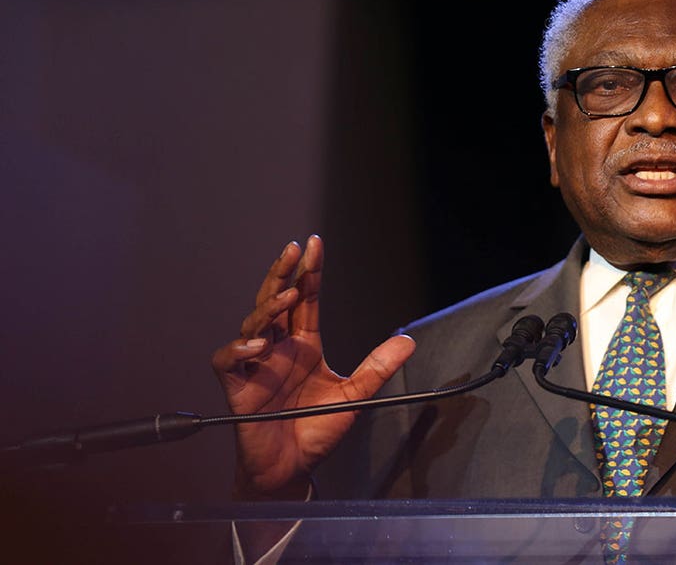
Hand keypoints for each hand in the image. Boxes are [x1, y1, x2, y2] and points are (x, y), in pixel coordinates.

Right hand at [211, 235, 414, 499]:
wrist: (292, 469)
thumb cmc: (314, 430)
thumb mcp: (355, 395)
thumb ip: (378, 368)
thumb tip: (408, 341)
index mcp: (303, 346)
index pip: (305, 300)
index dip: (309, 273)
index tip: (315, 244)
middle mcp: (278, 349)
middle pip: (275, 301)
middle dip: (283, 274)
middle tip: (295, 250)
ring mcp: (256, 366)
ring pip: (253, 323)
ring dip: (268, 308)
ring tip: (287, 296)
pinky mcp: (238, 387)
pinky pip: (229, 360)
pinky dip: (239, 348)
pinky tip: (258, 344)